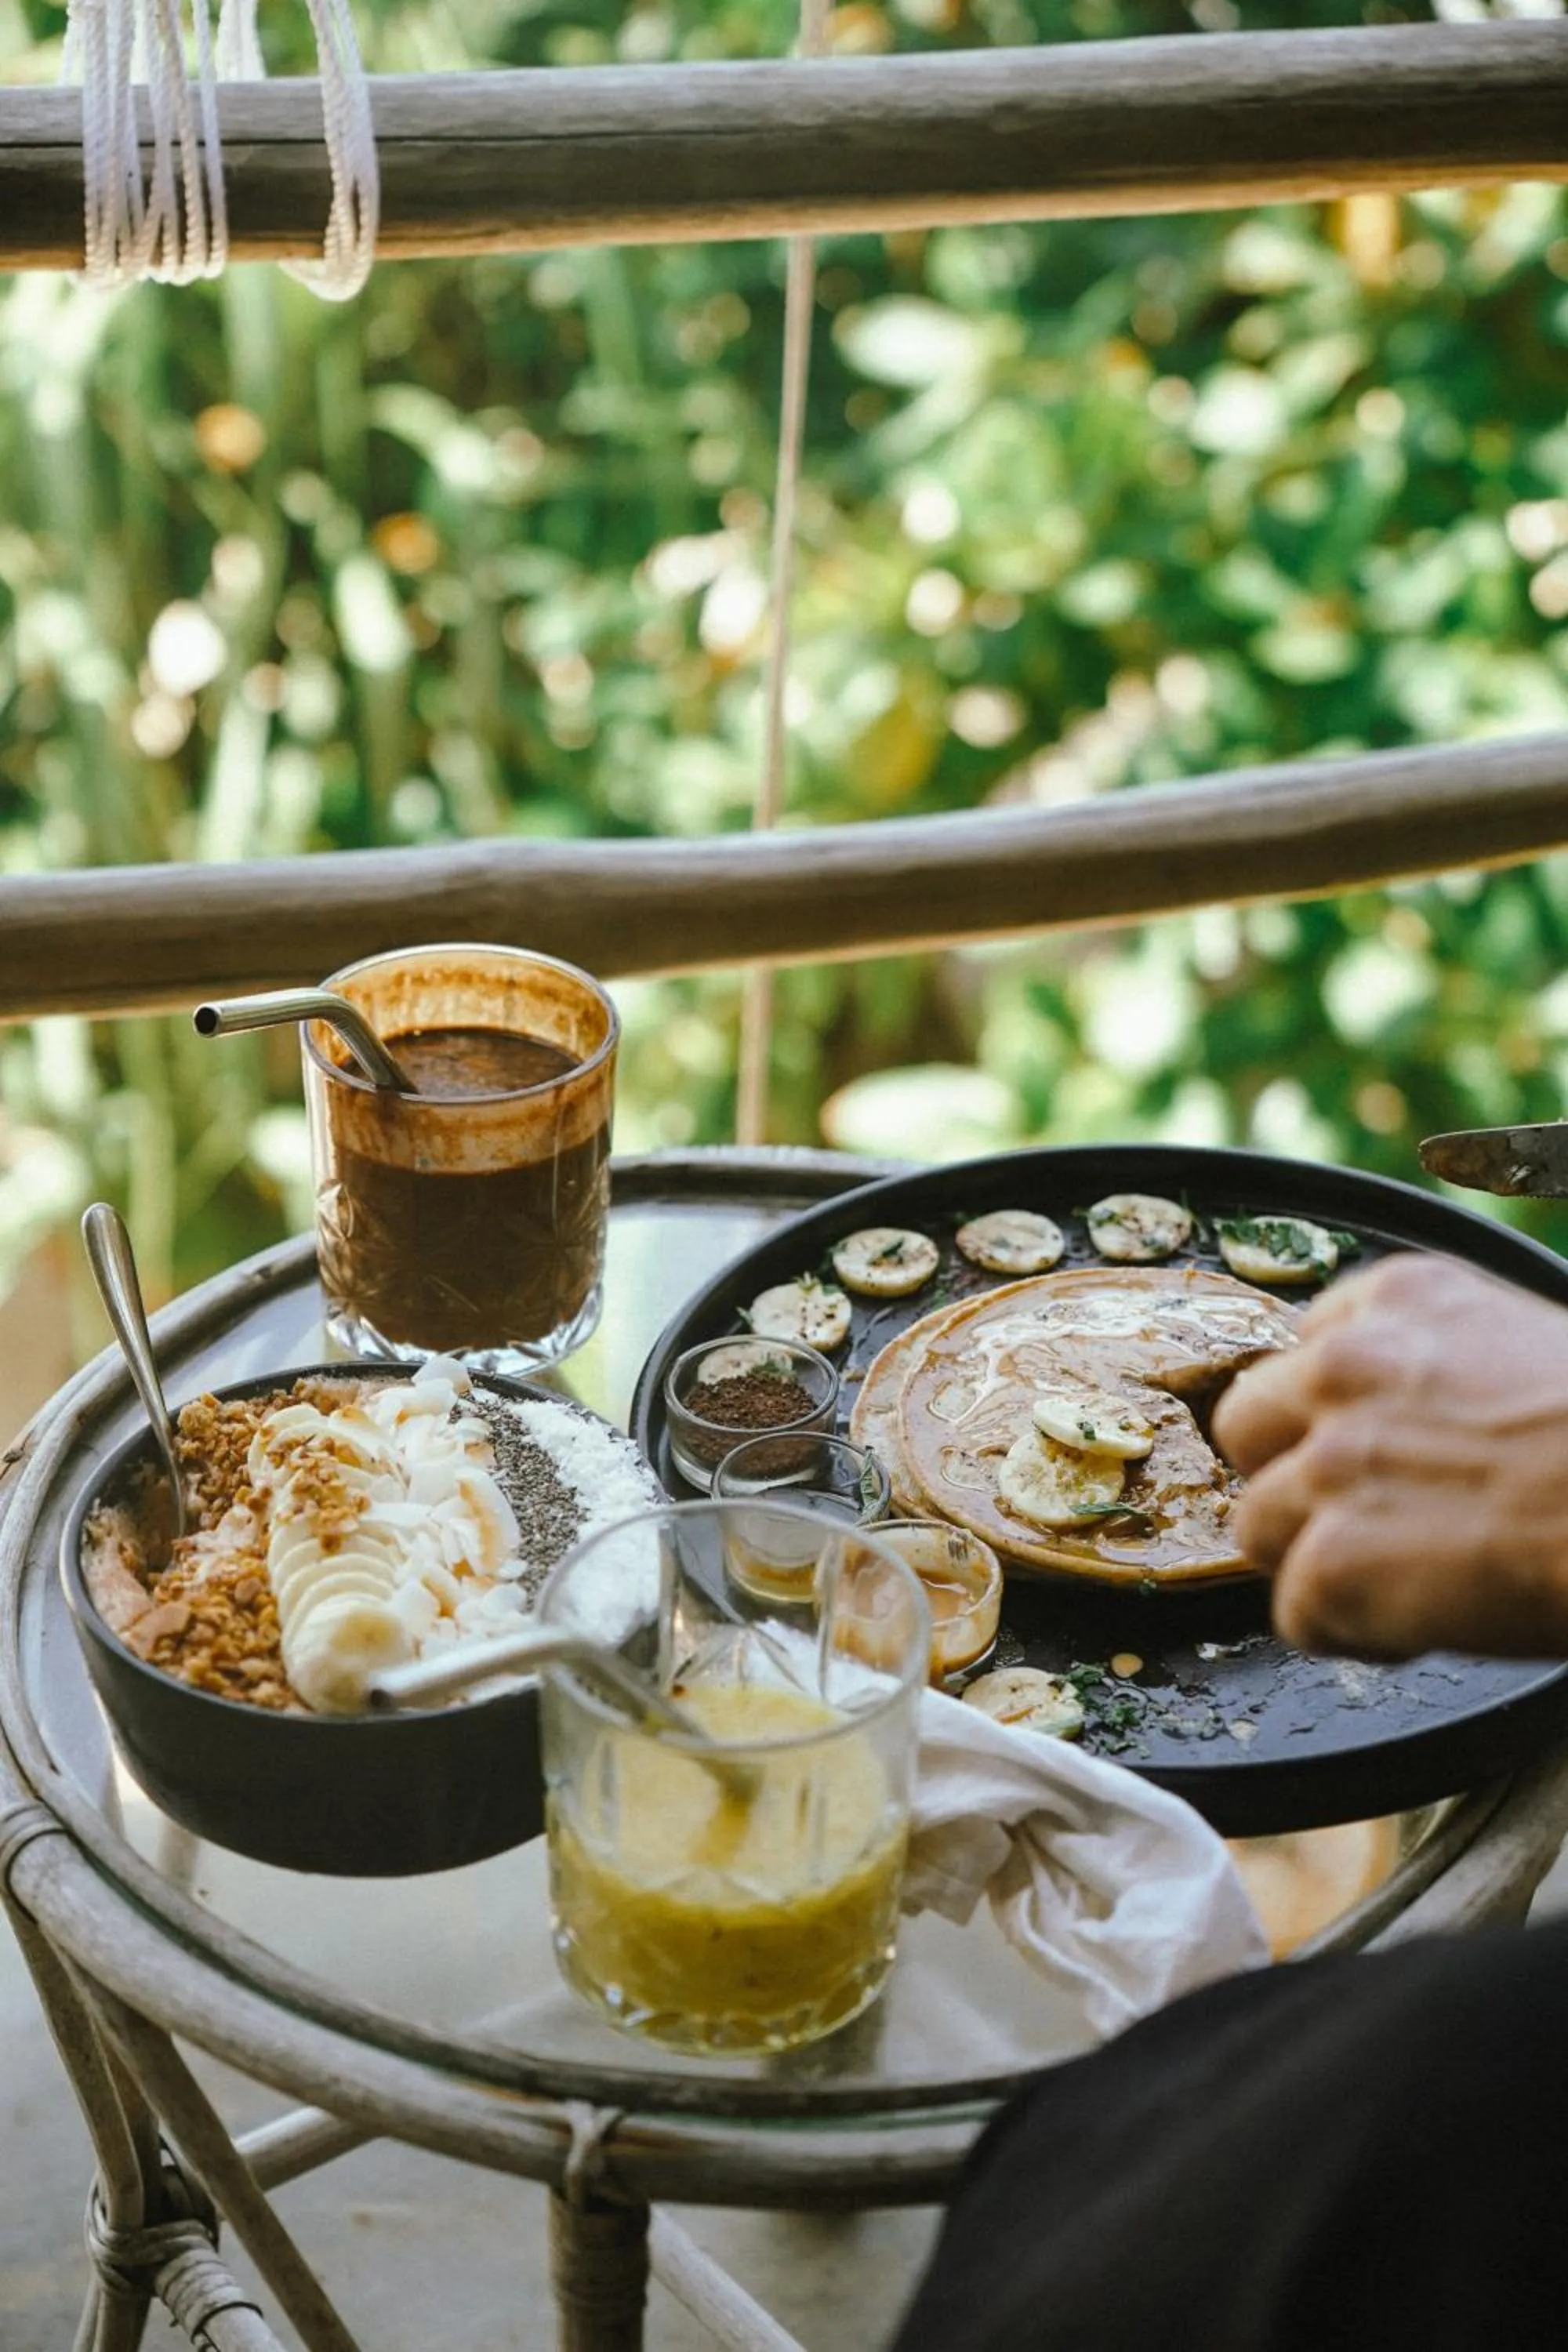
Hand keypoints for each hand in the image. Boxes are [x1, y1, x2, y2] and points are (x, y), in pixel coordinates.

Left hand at [1211, 1253, 1567, 1659]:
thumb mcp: (1533, 1347)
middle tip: (1364, 1517)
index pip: (1310, 1349)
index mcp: (1401, 1299)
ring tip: (1403, 1580)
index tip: (1379, 1444)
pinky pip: (1296, 1613)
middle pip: (1249, 1425)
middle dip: (1292, 1474)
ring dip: (1317, 1561)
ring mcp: (1330, 1464)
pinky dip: (1350, 1634)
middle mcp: (1345, 1370)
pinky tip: (1422, 1624)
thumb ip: (1450, 1368)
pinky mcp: (1334, 1562)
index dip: (1338, 1410)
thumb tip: (1431, 1421)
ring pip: (1256, 1525)